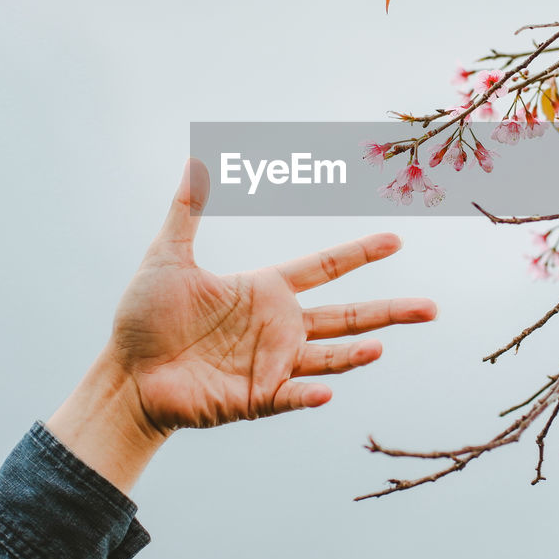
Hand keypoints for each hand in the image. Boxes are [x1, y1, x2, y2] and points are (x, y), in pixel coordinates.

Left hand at [47, 159, 436, 491]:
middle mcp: (279, 327)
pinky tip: (327, 391)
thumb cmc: (145, 317)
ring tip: (379, 347)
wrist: (126, 374)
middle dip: (390, 312)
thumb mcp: (168, 256)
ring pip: (329, 357)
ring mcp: (272, 364)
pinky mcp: (256, 398)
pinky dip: (310, 394)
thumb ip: (186, 211)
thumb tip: (195, 160)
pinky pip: (291, 395)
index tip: (396, 239)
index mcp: (266, 291)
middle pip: (348, 317)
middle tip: (432, 308)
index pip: (325, 268)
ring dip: (355, 354)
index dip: (360, 253)